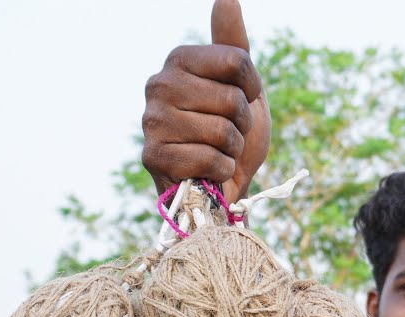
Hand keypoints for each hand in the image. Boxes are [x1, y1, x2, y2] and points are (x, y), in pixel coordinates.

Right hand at [141, 0, 270, 201]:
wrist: (225, 183)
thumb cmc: (233, 133)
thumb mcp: (242, 86)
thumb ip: (233, 44)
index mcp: (179, 60)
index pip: (238, 61)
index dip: (252, 88)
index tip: (242, 100)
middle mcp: (158, 84)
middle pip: (232, 98)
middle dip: (242, 124)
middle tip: (228, 133)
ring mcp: (152, 121)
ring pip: (222, 131)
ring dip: (232, 149)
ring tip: (217, 151)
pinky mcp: (153, 157)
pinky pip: (211, 158)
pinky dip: (221, 169)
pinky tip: (208, 171)